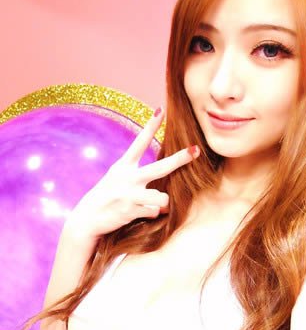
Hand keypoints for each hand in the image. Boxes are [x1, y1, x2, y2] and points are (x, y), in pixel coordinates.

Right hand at [63, 107, 199, 240]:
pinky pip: (154, 212)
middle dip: (180, 158)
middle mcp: (127, 177)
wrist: (87, 219)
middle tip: (196, 150)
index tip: (161, 110)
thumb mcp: (118, 179)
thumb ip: (138, 176)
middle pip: (161, 167)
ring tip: (150, 204)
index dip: (151, 126)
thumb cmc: (107, 197)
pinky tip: (138, 214)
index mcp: (123, 166)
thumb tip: (160, 184)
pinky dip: (151, 214)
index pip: (139, 142)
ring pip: (163, 197)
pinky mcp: (131, 210)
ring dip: (162, 202)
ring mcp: (129, 194)